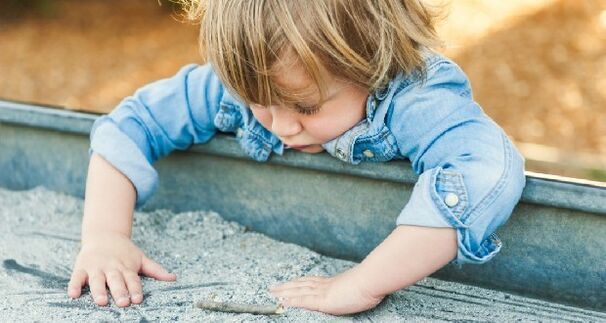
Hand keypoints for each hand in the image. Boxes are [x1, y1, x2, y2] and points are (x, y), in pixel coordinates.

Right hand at [67, 232, 175, 306]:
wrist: (104, 234)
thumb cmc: (125, 252)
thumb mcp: (141, 258)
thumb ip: (156, 270)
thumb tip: (174, 278)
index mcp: (127, 267)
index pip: (133, 280)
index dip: (136, 289)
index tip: (138, 299)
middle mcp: (112, 268)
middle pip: (116, 281)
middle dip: (120, 291)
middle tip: (123, 303)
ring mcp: (96, 268)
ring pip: (97, 280)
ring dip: (99, 290)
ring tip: (101, 301)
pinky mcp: (82, 267)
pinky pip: (76, 277)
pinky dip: (74, 285)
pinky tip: (73, 295)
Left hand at [269, 267, 383, 314]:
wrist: (371, 281)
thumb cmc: (370, 283)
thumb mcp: (358, 285)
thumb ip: (351, 287)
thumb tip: (355, 289)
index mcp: (332, 282)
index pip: (311, 281)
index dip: (299, 282)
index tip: (290, 282)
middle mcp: (325, 285)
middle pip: (300, 284)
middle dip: (286, 286)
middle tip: (273, 287)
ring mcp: (323, 292)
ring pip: (298, 291)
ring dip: (284, 292)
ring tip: (273, 293)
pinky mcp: (323, 301)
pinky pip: (303, 301)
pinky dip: (292, 301)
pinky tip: (283, 302)